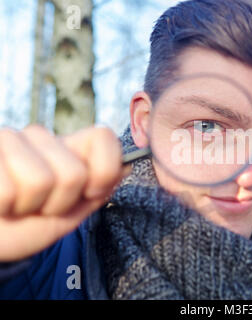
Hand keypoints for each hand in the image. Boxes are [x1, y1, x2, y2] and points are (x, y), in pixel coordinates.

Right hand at [0, 125, 130, 261]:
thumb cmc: (29, 225)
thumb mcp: (71, 213)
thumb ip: (99, 190)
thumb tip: (127, 165)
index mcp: (68, 148)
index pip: (104, 136)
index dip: (105, 170)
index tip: (90, 192)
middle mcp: (41, 137)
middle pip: (75, 173)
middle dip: (60, 203)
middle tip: (41, 205)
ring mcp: (10, 139)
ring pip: (41, 180)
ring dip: (30, 206)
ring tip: (19, 203)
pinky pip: (7, 191)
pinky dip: (5, 207)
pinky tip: (1, 202)